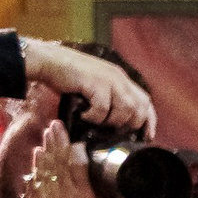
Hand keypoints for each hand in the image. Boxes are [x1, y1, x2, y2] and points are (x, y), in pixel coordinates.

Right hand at [22, 40, 155, 136]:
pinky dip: (94, 117)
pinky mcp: (95, 83)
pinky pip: (103, 109)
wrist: (48, 61)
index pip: (145, 101)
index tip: (147, 136)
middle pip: (139, 108)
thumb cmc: (68, 76)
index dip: (149, 121)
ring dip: (111, 121)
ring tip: (96, 120)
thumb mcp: (96, 84)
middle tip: (112, 128)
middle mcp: (119, 78)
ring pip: (125, 110)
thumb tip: (121, 124)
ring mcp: (108, 79)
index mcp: (121, 78)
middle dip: (129, 124)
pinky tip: (83, 115)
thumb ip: (111, 98)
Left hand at [24, 121, 124, 197]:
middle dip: (58, 142)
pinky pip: (37, 178)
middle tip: (57, 125)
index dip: (77, 151)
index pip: (78, 167)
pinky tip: (40, 152)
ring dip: (47, 148)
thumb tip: (130, 178)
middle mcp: (65, 197)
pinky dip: (38, 164)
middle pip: (59, 162)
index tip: (80, 142)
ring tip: (49, 132)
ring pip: (47, 168)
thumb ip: (118, 196)